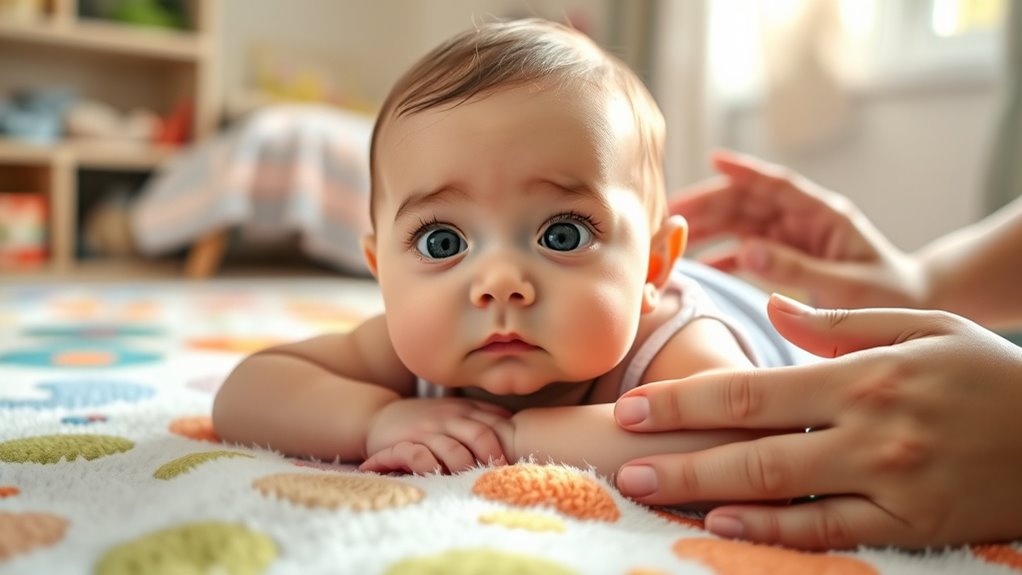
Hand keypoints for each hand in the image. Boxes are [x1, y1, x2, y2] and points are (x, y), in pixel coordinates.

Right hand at [361, 398, 512, 473]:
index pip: (495, 423)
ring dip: (466, 468)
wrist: (380, 417)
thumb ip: (484, 418)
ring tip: (475, 485)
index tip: (521, 460)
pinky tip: (440, 480)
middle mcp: (448, 417)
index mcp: (466, 410)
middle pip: (479, 434)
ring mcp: (426, 430)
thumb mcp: (457, 413)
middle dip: (493, 456)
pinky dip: (432, 469)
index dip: (510, 443)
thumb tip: (518, 430)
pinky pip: (419, 456)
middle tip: (501, 476)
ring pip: (453, 448)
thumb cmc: (428, 420)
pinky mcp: (403, 443)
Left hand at [613, 293, 1021, 548]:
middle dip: (680, 452)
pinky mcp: (913, 526)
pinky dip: (775, 530)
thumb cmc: (985, 371)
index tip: (635, 406)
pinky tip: (725, 523)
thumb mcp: (921, 326)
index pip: (754, 389)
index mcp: (865, 375)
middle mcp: (872, 429)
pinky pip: (831, 532)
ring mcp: (892, 482)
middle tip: (622, 456)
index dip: (687, 399)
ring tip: (650, 488)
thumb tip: (770, 307)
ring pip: (783, 492)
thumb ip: (841, 322)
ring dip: (708, 492)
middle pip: (754, 444)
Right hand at [672, 149, 925, 309]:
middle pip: (749, 202)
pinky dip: (721, 256)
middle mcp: (804, 220)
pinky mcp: (786, 258)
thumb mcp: (845, 285)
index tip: (713, 160)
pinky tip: (697, 267)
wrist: (911, 309)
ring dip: (708, 228)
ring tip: (673, 238)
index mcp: (825, 215)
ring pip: (741, 224)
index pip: (777, 185)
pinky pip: (746, 251)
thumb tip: (746, 249)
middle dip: (710, 205)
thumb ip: (796, 268)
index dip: (745, 171)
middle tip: (671, 215)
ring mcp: (793, 238)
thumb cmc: (889, 295)